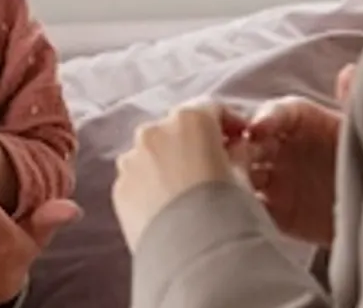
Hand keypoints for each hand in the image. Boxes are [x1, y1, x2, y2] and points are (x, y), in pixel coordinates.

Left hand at [113, 102, 247, 249]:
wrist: (192, 253)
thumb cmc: (226, 211)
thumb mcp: (243, 178)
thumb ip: (238, 154)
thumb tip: (236, 149)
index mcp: (191, 120)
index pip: (212, 109)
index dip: (229, 122)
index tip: (239, 138)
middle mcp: (155, 131)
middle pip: (177, 129)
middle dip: (194, 143)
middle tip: (212, 168)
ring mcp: (132, 159)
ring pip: (152, 153)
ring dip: (168, 164)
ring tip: (186, 193)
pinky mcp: (119, 187)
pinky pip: (138, 179)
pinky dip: (151, 186)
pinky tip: (167, 208)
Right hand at [243, 64, 352, 246]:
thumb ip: (355, 102)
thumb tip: (350, 72)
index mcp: (302, 122)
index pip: (277, 113)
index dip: (266, 118)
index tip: (257, 128)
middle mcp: (282, 148)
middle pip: (250, 144)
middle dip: (240, 151)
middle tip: (239, 163)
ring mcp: (276, 181)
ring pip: (242, 175)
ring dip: (236, 180)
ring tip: (237, 191)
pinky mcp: (277, 212)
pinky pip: (252, 209)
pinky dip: (243, 210)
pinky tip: (242, 214)